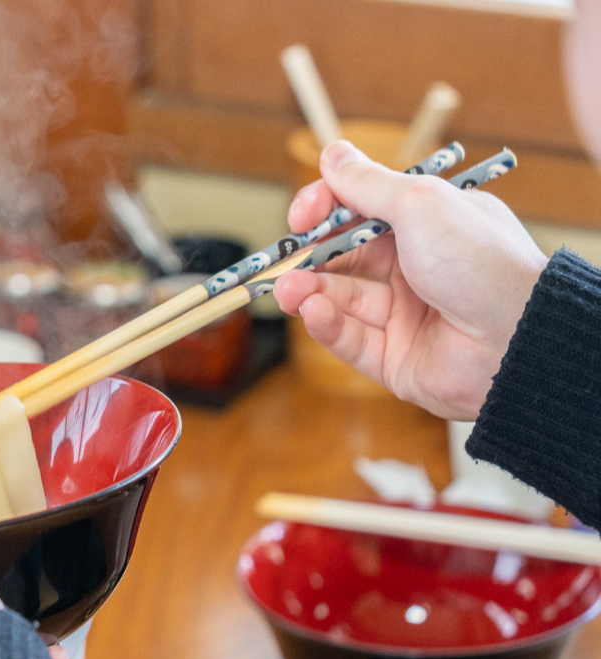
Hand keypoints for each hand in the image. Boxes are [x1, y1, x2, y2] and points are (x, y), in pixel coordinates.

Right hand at [272, 141, 547, 420]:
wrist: (518, 337)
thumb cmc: (482, 262)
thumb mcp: (421, 204)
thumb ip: (368, 184)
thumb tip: (332, 154)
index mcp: (426, 226)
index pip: (360, 212)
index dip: (327, 210)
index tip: (302, 214)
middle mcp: (413, 269)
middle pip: (343, 258)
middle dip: (309, 257)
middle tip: (285, 259)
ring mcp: (402, 315)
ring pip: (340, 300)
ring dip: (309, 292)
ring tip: (288, 291)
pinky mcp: (393, 358)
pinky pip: (350, 339)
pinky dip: (327, 325)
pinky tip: (312, 311)